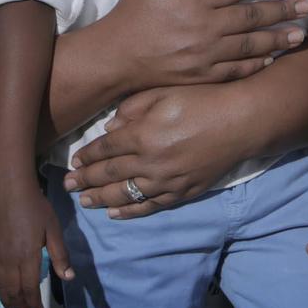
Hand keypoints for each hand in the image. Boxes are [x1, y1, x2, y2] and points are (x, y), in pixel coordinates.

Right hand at [0, 185, 73, 307]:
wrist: (9, 188)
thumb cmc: (35, 206)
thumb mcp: (53, 229)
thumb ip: (60, 255)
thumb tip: (68, 277)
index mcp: (27, 256)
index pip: (30, 289)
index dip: (35, 306)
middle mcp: (9, 260)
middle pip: (13, 293)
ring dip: (7, 303)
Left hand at [61, 84, 247, 217]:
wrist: (241, 121)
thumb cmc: (202, 100)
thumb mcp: (163, 93)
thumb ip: (132, 109)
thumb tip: (109, 129)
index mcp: (143, 134)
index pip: (106, 149)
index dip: (88, 156)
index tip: (74, 162)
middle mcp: (151, 162)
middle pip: (110, 174)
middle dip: (86, 180)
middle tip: (67, 186)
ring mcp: (167, 181)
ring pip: (126, 194)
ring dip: (101, 199)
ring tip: (84, 201)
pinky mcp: (183, 192)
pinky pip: (150, 206)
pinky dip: (131, 211)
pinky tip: (115, 213)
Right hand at [98, 0, 307, 93]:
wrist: (117, 56)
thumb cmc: (134, 11)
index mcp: (194, 0)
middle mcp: (205, 28)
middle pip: (253, 17)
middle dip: (283, 10)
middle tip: (305, 6)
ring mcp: (206, 55)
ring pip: (252, 45)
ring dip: (279, 38)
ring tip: (299, 33)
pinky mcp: (203, 76)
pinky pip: (238, 70)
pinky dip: (258, 64)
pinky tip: (273, 58)